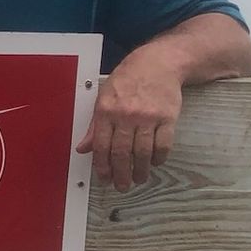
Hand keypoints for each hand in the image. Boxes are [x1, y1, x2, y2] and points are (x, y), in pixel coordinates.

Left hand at [77, 53, 182, 188]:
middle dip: (121, 174)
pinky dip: (159, 158)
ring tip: (138, 179)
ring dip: (140, 170)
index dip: (102, 166)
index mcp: (106, 111)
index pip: (101, 146)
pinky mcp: (167, 117)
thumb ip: (94, 126)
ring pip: (143, 152)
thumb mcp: (103, 98)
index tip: (104, 179)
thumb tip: (83, 148)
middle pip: (122, 153)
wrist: (158, 63)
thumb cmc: (127, 80)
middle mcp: (126, 115)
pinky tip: (155, 163)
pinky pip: (163, 144)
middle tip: (122, 186)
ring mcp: (148, 117)